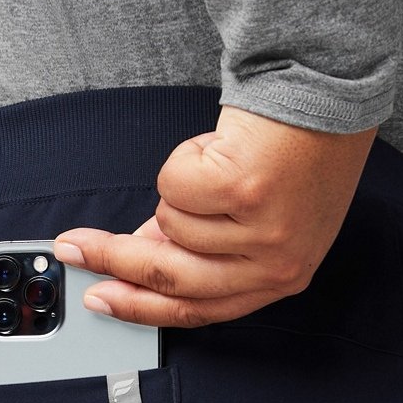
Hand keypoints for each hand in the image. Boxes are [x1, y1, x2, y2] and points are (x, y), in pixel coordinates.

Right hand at [53, 104, 377, 326]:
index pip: (197, 310)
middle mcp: (276, 263)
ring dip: (181, 186)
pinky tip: (220, 145)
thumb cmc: (299, 152)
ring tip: (216, 161)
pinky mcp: (245, 189)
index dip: (138, 307)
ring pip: (170, 222)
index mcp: (280, 277)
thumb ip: (201, 246)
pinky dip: (185, 157)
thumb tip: (138, 255)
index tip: (100, 297)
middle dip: (113, 259)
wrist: (328, 91)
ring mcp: (262, 230)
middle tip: (74, 246)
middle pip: (170, 277)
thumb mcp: (256, 218)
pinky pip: (175, 184)